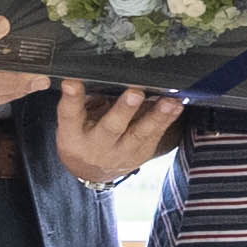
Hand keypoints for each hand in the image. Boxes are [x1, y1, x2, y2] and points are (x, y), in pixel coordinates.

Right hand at [53, 79, 182, 186]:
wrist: (93, 171)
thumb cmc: (83, 136)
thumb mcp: (75, 122)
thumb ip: (84, 101)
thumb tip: (104, 75)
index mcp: (72, 135)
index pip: (70, 115)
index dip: (71, 99)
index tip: (72, 82)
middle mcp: (96, 146)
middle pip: (111, 127)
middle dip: (124, 110)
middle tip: (135, 93)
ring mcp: (120, 153)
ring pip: (139, 134)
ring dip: (156, 116)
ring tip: (168, 102)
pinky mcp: (140, 155)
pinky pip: (155, 136)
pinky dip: (167, 120)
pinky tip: (176, 106)